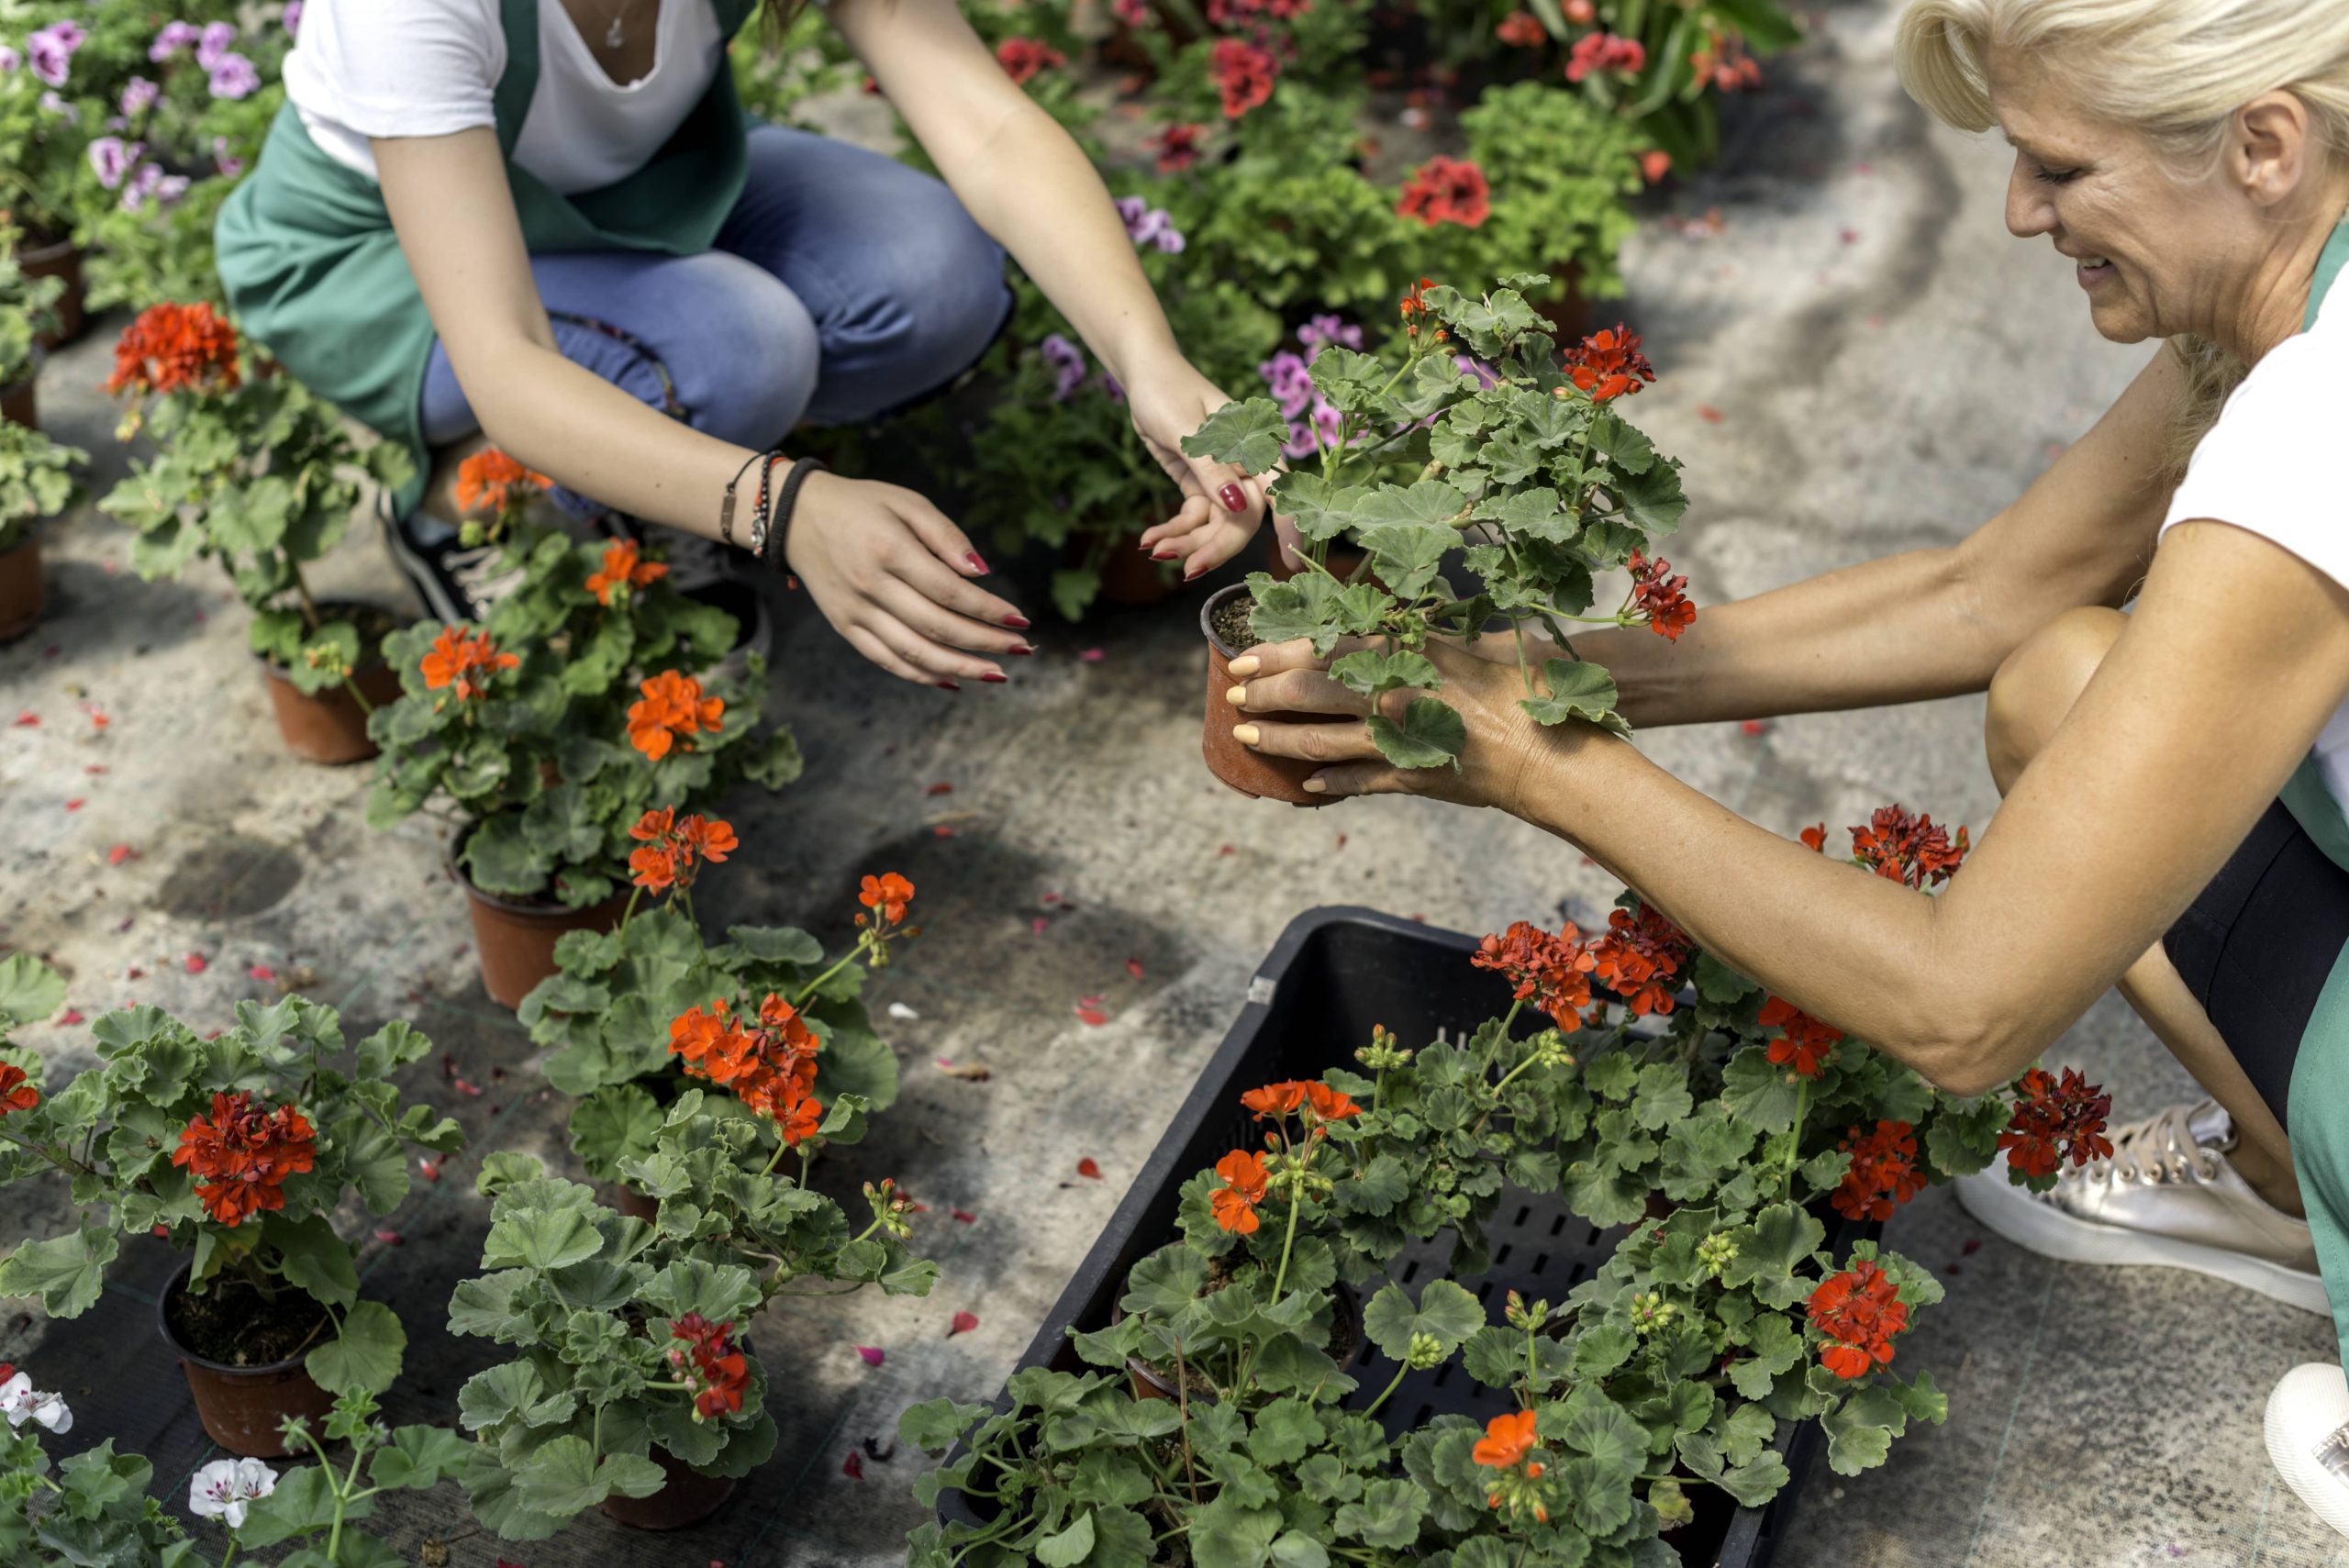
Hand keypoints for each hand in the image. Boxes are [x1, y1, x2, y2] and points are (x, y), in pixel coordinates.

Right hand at [782, 470, 1032, 687]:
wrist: (795, 517)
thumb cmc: (861, 505)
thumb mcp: (906, 502)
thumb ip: (945, 535)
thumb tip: (983, 573)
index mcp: (889, 549)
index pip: (950, 591)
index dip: (988, 610)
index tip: (1020, 619)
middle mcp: (871, 585)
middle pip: (937, 625)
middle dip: (985, 642)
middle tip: (1022, 649)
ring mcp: (856, 611)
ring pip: (914, 651)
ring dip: (960, 667)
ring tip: (997, 674)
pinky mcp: (845, 626)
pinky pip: (886, 659)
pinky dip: (920, 674)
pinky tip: (952, 680)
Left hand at [1123, 355, 1269, 577]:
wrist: (1143, 375)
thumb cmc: (1168, 389)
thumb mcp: (1186, 429)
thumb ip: (1212, 469)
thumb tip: (1238, 506)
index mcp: (1254, 446)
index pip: (1278, 492)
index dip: (1288, 528)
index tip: (1291, 565)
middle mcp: (1244, 466)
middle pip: (1242, 519)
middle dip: (1217, 546)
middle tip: (1188, 570)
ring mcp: (1222, 478)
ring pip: (1215, 524)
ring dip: (1188, 542)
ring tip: (1154, 547)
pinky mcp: (1200, 485)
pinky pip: (1194, 518)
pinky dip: (1174, 530)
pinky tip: (1150, 538)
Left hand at [1222, 636, 1587, 808]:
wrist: (1553, 754)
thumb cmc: (1523, 690)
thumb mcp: (1471, 648)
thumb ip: (1422, 639)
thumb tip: (1378, 628)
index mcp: (1412, 654)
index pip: (1328, 646)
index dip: (1280, 652)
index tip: (1246, 654)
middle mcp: (1398, 695)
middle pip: (1312, 692)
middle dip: (1264, 694)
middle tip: (1234, 694)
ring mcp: (1401, 742)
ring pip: (1322, 741)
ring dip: (1279, 740)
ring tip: (1248, 736)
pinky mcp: (1413, 779)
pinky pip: (1359, 782)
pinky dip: (1330, 782)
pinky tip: (1306, 783)